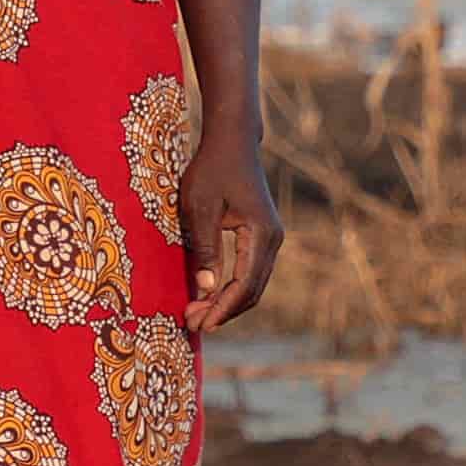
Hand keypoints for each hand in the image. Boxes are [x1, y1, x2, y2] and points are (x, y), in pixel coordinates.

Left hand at [179, 139, 284, 332]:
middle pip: (252, 291)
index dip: (222, 309)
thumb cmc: (212, 169)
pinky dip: (232, 287)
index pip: (244, 284)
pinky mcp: (263, 235)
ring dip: (227, 302)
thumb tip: (205, 288)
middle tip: (191, 324)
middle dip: (223, 311)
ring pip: (253, 283)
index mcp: (261, 233)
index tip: (199, 324)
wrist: (232, 141)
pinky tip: (209, 293)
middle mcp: (273, 239)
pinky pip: (251, 271)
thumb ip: (205, 247)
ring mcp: (271, 238)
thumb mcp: (200, 207)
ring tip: (197, 313)